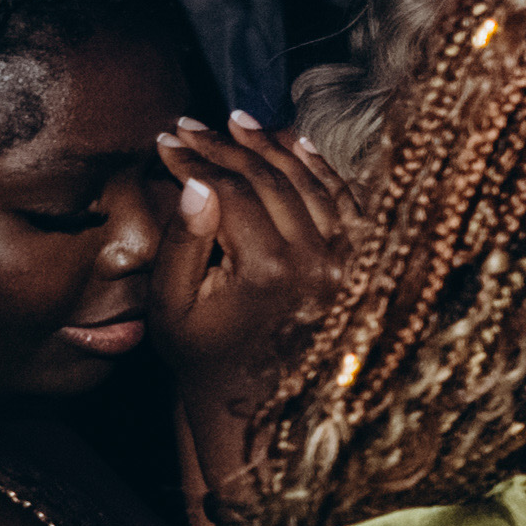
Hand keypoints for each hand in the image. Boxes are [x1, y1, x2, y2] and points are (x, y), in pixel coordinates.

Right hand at [151, 117, 350, 391]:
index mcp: (268, 270)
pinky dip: (320, 167)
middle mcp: (317, 261)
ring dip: (273, 147)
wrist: (257, 402)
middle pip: (271, 180)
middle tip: (192, 124)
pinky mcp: (359, 263)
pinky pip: (345, 201)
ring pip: (310, 182)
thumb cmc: (202, 354)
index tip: (167, 140)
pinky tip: (294, 142)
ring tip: (237, 122)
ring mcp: (345, 262)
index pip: (231, 192)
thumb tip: (194, 183)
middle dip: (227, 146)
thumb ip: (182, 242)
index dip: (195, 161)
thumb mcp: (172, 305)